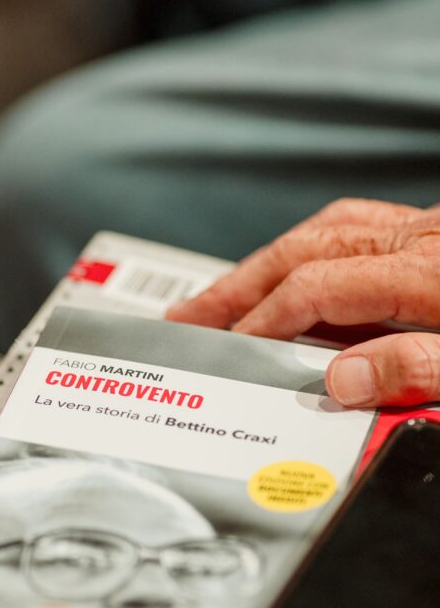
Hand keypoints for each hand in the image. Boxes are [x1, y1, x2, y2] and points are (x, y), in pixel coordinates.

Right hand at [168, 198, 439, 406]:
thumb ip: (415, 369)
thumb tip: (341, 380)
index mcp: (428, 271)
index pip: (316, 287)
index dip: (267, 319)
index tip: (233, 349)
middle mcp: (421, 238)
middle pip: (305, 247)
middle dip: (240, 283)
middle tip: (193, 312)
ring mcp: (430, 229)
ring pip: (328, 229)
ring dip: (272, 261)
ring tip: (232, 292)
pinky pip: (359, 226)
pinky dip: (314, 249)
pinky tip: (303, 274)